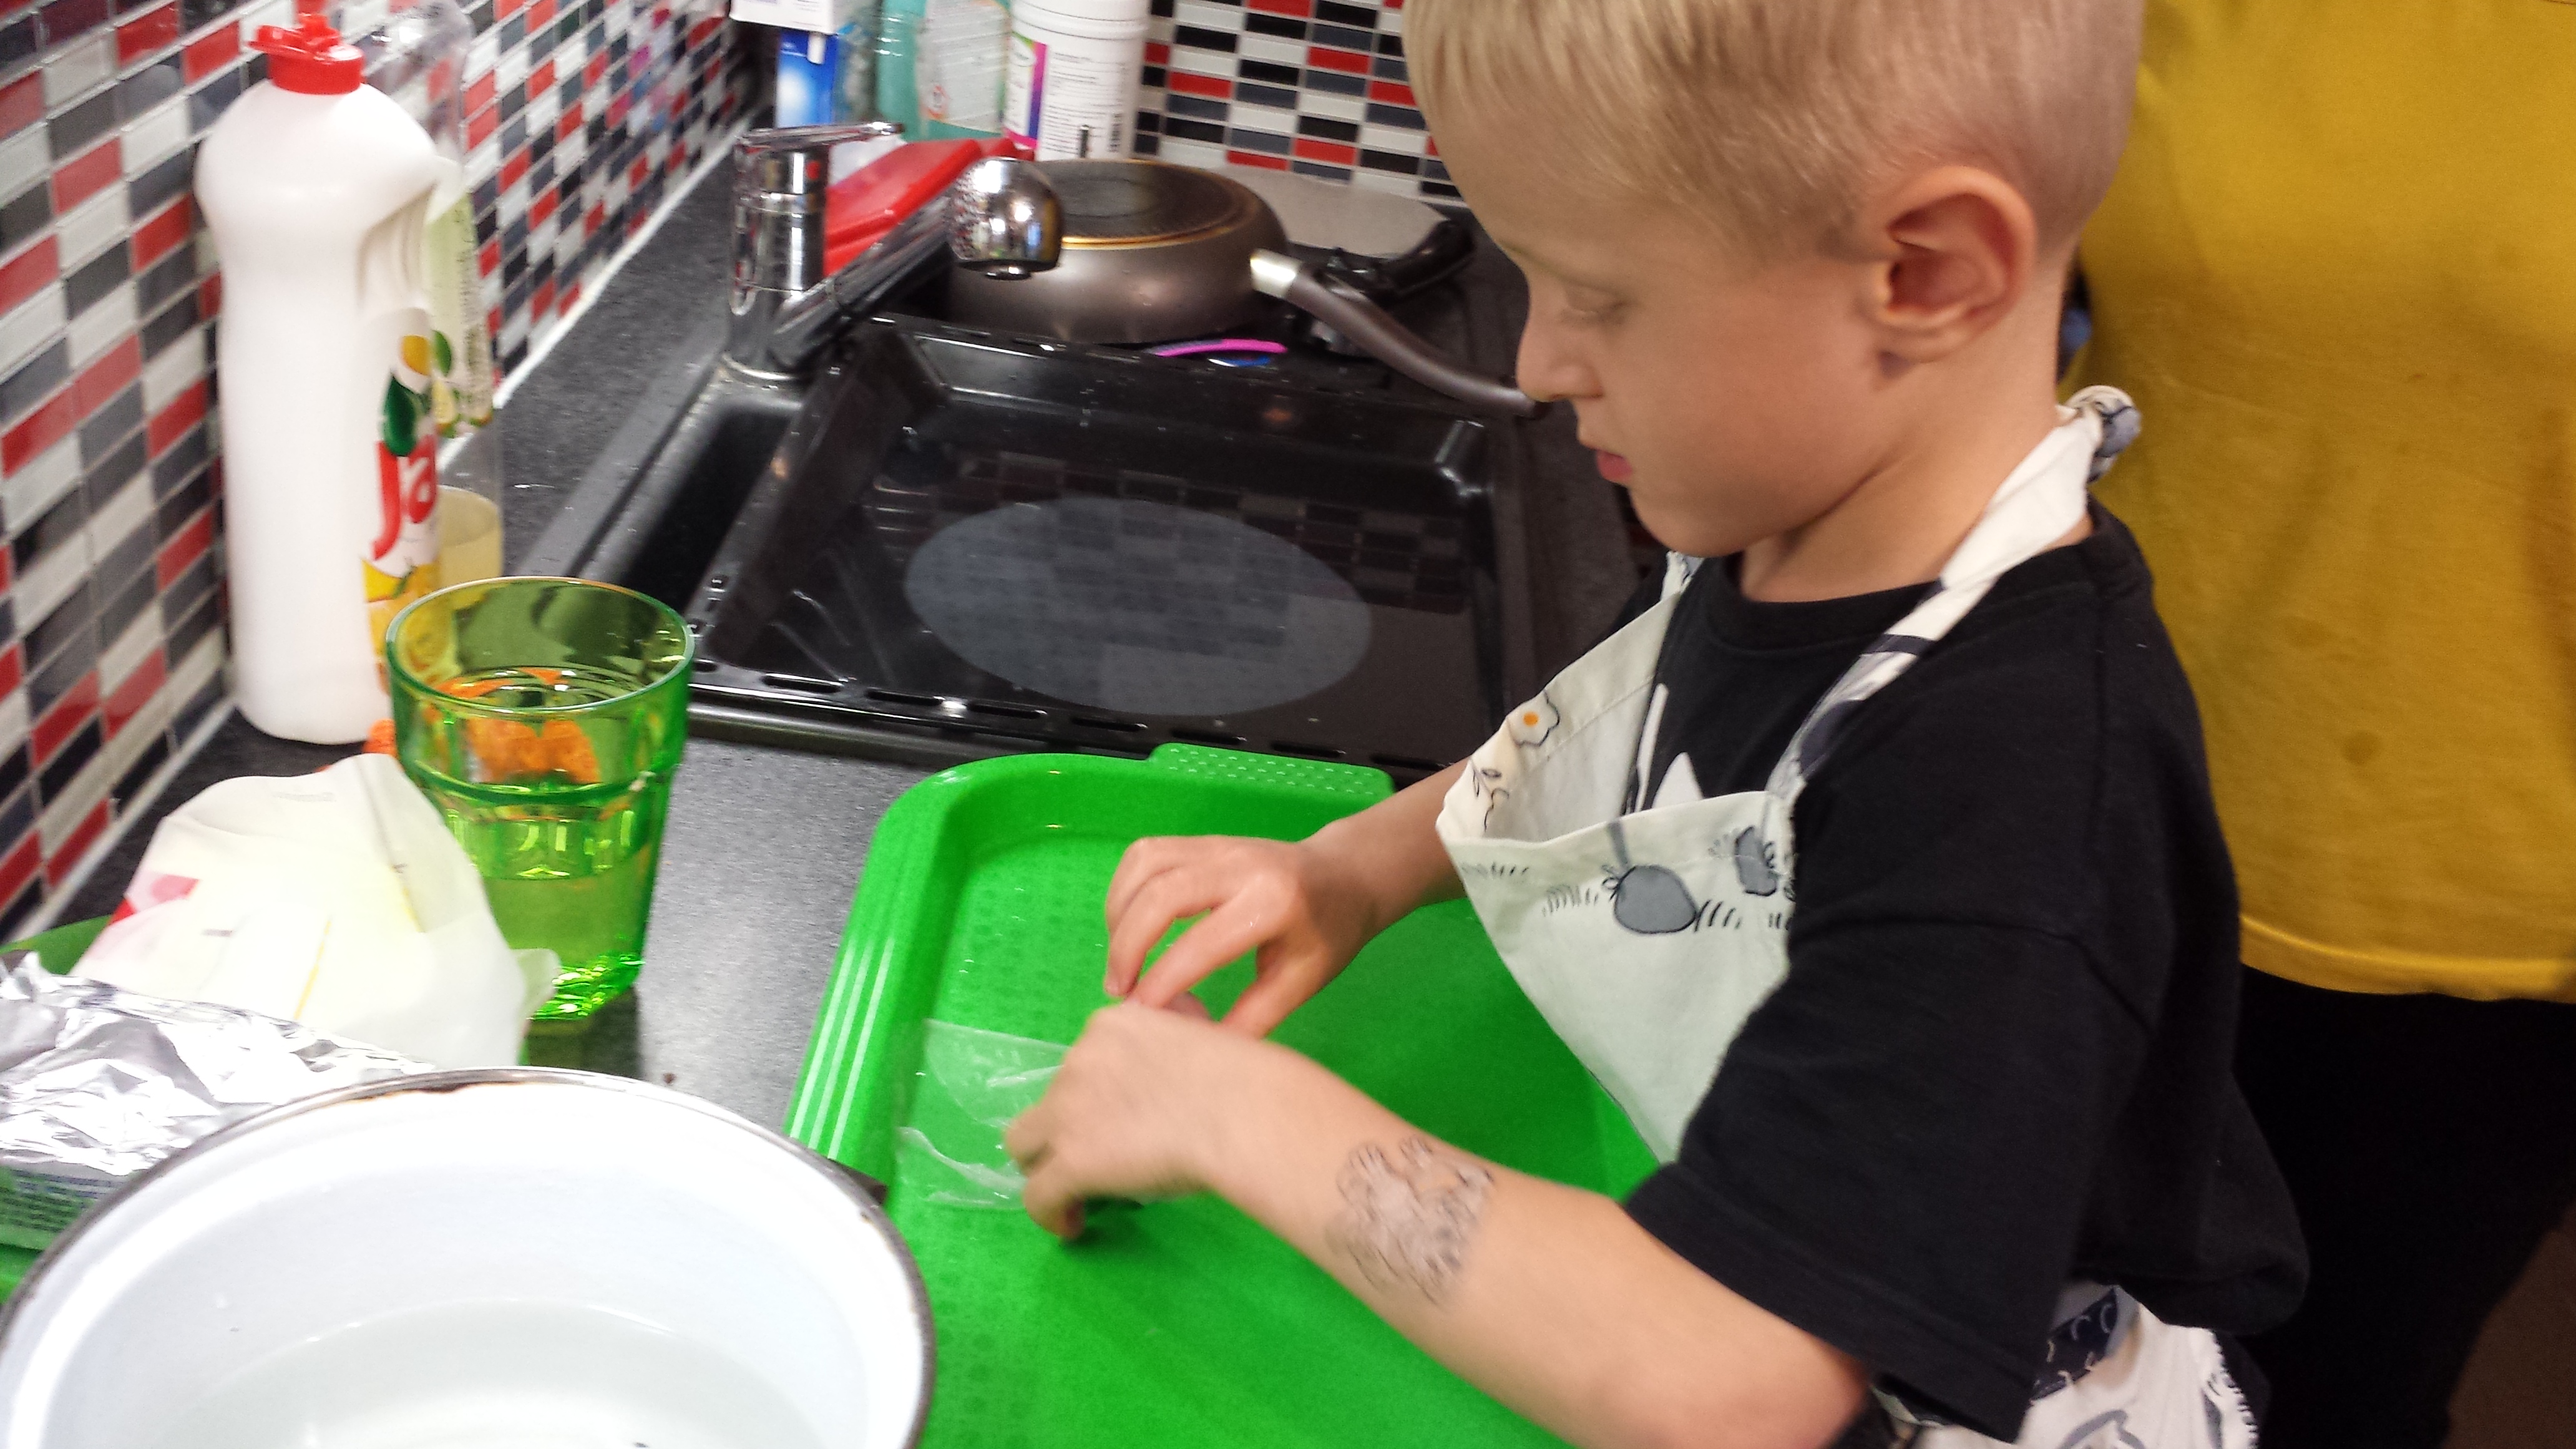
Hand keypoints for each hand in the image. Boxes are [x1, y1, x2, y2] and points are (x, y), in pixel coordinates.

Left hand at [1006, 1001, 1295, 1238]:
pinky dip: (1050, 1214)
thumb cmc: (1242, 1081)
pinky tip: (1071, 1226)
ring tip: (1073, 1193)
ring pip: (1024, 1144)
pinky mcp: (1070, 1161)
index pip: (1082, 1062)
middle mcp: (1078, 1060)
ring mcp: (1067, 1111)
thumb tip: (1163, 1081)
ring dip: (1047, 1166)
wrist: (1243, 1113)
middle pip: (1048, 1101)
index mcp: (1111, 1026)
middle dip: (1065, 1129)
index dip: (1094, 1097)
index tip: (1115, 1120)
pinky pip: (1037, 1195)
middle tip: (1094, 1156)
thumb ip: (1164, 1054)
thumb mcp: (1196, 1042)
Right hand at [1103, 835, 1385, 1035]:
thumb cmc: (1327, 934)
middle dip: (1127, 947)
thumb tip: (1191, 1049)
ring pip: (1145, 864)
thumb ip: (1249, 1019)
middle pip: (1161, 895)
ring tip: (1121, 959)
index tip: (1142, 1016)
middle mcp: (1241, 865)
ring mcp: (1219, 844)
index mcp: (1273, 904)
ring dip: (1119, 914)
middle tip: (1119, 990)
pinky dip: (1126, 889)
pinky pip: (1146, 854)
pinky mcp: (1203, 840)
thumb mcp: (1299, 983)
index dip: (1162, 982)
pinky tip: (1129, 925)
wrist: (1345, 876)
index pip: (1201, 943)